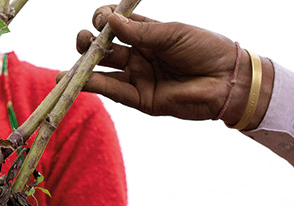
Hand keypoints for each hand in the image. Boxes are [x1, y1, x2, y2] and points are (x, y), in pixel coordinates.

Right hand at [75, 6, 268, 124]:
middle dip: (88, 44)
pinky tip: (78, 82)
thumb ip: (138, 32)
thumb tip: (107, 22)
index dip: (103, 20)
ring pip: (104, 71)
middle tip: (84, 40)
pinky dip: (95, 86)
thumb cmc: (204, 49)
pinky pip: (113, 91)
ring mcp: (138, 77)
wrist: (227, 79)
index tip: (102, 18)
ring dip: (84, 69)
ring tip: (66, 71)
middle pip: (104, 49)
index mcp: (147, 35)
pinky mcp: (141, 99)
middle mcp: (139, 55)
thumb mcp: (170, 33)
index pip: (115, 26)